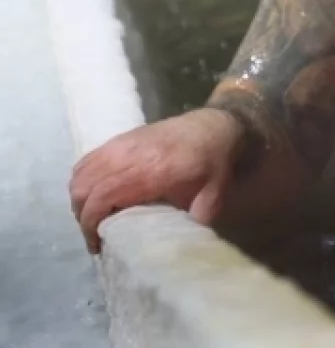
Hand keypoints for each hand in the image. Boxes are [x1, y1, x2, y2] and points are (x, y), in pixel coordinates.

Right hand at [69, 108, 242, 253]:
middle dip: (83, 217)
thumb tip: (181, 248)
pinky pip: (86, 161)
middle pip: (84, 188)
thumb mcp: (212, 197)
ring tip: (94, 217)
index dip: (90, 224)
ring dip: (81, 199)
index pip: (102, 198)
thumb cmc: (213, 163)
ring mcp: (120, 144)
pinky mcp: (118, 139)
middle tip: (95, 235)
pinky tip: (95, 195)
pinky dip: (83, 181)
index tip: (97, 245)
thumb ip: (196, 222)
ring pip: (80, 174)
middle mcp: (128, 156)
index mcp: (150, 171)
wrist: (214, 126)